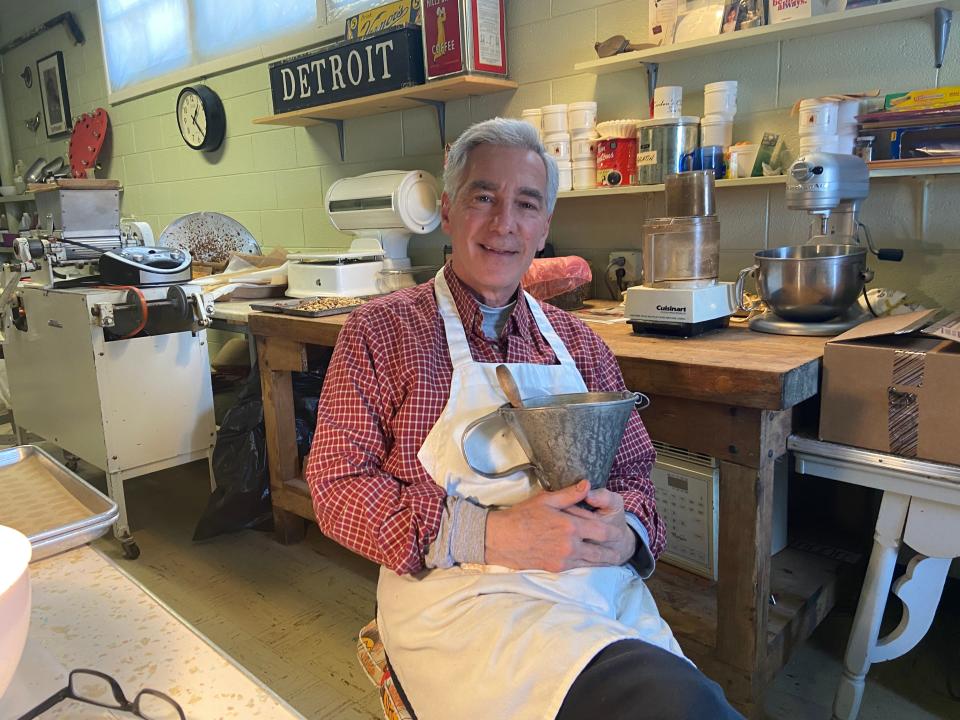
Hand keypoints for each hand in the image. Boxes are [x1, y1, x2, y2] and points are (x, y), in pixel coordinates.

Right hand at [484, 481, 633, 571]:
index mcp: (571, 526)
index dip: (614, 533)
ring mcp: (563, 559)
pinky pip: (578, 568)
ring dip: (604, 561)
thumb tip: (588, 484)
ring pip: (591, 562)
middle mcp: (570, 545)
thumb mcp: (546, 500)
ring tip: (613, 559)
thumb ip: (570, 494)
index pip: (602, 532)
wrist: (500, 539)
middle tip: (621, 550)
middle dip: (613, 551)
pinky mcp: (555, 569)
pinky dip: (588, 566)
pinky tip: (593, 565)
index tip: (620, 533)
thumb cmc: (522, 516)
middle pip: (601, 551)